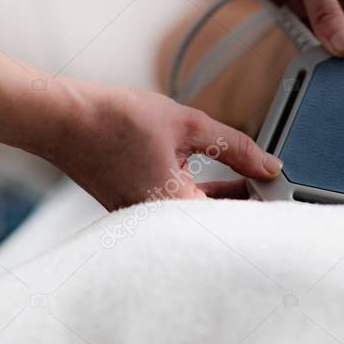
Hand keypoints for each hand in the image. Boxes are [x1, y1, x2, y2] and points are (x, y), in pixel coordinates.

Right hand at [34, 80, 281, 210]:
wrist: (63, 118)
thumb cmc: (114, 120)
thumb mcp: (188, 124)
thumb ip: (236, 146)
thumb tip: (269, 164)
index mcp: (173, 209)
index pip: (233, 221)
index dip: (262, 205)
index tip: (280, 186)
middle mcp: (157, 226)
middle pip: (217, 222)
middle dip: (246, 200)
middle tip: (267, 177)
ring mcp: (144, 220)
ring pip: (198, 216)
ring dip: (224, 196)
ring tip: (248, 173)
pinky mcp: (137, 209)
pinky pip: (178, 209)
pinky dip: (199, 193)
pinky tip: (217, 174)